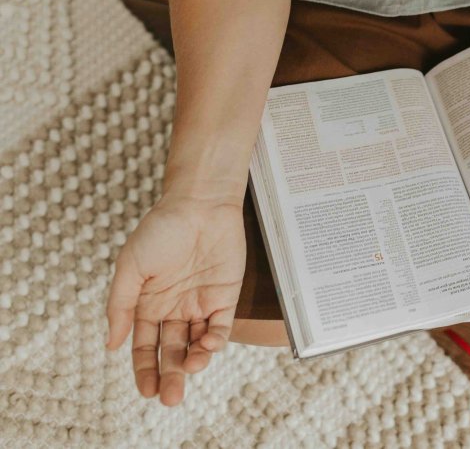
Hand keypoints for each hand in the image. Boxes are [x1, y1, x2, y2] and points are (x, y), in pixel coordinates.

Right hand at [105, 194, 245, 405]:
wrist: (200, 204)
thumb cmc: (162, 229)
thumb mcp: (131, 267)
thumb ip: (121, 306)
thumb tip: (112, 345)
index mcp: (148, 303)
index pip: (145, 346)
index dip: (145, 370)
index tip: (147, 391)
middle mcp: (174, 308)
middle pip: (171, 351)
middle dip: (170, 376)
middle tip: (170, 398)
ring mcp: (200, 303)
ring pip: (197, 344)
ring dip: (194, 361)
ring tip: (190, 368)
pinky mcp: (225, 296)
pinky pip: (221, 327)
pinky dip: (215, 341)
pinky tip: (208, 346)